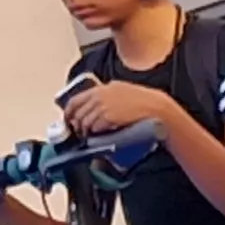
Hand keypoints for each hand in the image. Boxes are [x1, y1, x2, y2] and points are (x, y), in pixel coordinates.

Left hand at [64, 80, 179, 136]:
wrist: (155, 109)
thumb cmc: (144, 102)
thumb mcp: (123, 92)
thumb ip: (107, 96)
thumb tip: (95, 106)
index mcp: (102, 88)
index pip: (76, 99)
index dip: (69, 111)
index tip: (68, 119)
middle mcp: (100, 95)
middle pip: (77, 111)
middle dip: (76, 123)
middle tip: (78, 131)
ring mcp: (103, 106)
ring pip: (84, 121)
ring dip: (85, 130)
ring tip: (89, 135)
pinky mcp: (108, 117)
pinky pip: (93, 127)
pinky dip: (94, 132)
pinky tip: (99, 134)